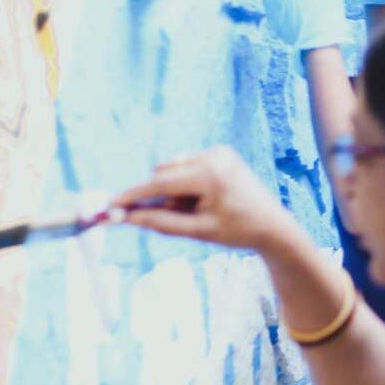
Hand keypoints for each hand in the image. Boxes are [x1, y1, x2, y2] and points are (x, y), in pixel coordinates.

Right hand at [112, 147, 297, 253]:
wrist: (272, 225)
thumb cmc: (237, 231)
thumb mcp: (197, 231)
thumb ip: (161, 223)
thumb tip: (127, 217)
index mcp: (210, 175)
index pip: (161, 184)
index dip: (134, 195)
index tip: (111, 204)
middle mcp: (213, 157)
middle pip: (164, 174)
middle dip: (159, 197)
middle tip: (171, 218)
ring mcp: (218, 152)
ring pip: (173, 169)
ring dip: (174, 191)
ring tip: (199, 211)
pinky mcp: (221, 153)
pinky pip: (187, 167)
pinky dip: (186, 184)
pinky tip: (207, 199)